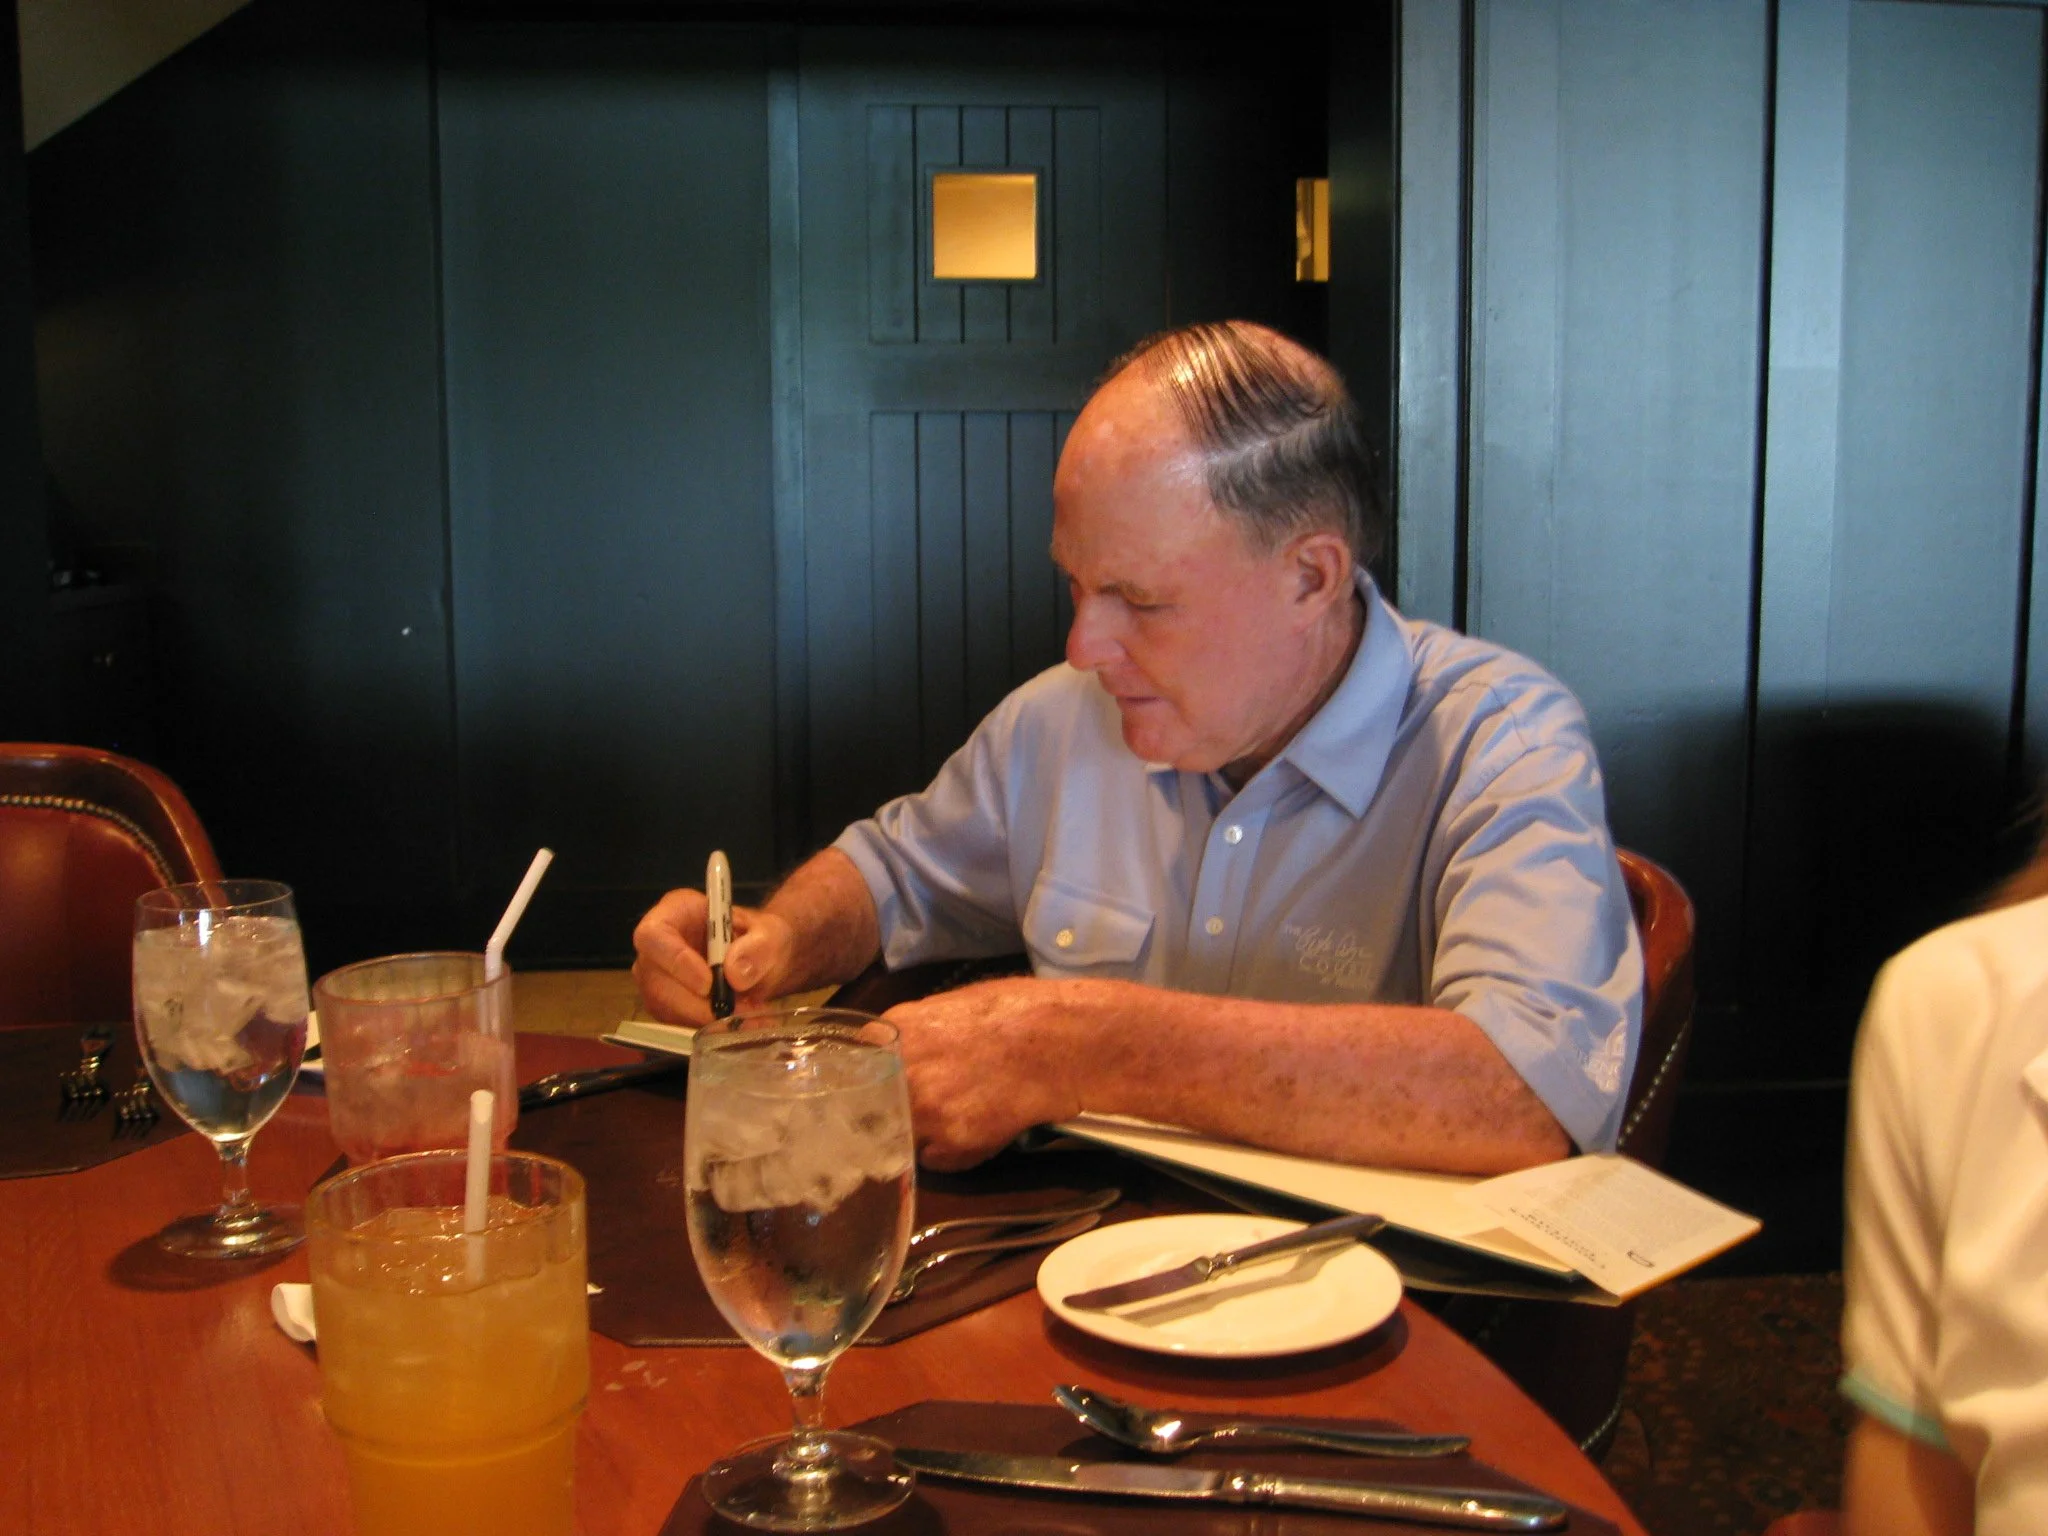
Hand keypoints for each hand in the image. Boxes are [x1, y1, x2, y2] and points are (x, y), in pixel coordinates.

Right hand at [631, 888, 797, 1024]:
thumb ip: (759, 947)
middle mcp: (657, 946)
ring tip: (746, 1019)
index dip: (675, 961)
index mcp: (675, 912)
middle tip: (736, 1012)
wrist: (762, 961)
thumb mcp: (771, 934)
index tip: (707, 985)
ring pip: (663, 1007)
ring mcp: (657, 977)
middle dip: (695, 1004)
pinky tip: (737, 1025)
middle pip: (654, 980)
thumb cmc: (759, 938)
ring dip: (704, 1021)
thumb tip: (735, 973)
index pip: (654, 936)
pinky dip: (707, 1030)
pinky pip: (676, 1023)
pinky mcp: (666, 1005)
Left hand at [886, 978, 1084, 1170]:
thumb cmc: (1016, 1011)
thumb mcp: (952, 1006)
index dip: (870, 1081)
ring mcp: (924, 1111)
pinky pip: (935, 1159)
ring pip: (902, 1138)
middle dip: (892, 1111)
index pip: (856, 1067)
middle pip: (873, 1107)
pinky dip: (951, 1153)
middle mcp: (900, 1073)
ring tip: (960, 1115)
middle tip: (926, 1105)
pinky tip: (977, 1129)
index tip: (880, 1089)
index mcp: (896, 1031)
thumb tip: (897, 1052)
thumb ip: (915, 1032)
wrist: (1060, 1042)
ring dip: (922, 1134)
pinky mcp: (950, 1144)